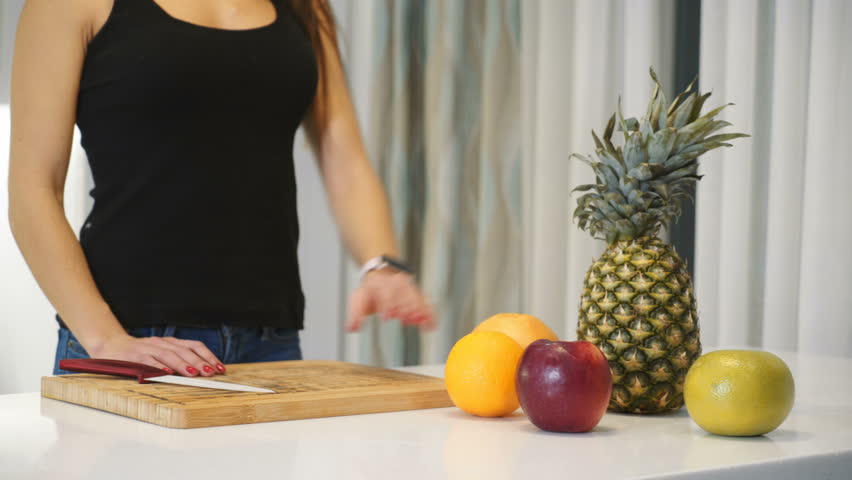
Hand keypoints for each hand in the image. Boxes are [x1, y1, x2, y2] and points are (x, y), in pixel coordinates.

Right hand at [88, 334, 224, 376]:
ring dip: (183, 364)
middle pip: (184, 350)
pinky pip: (148, 360)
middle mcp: (161, 343)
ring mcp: (147, 348)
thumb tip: (202, 371)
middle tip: (210, 373)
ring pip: (168, 355)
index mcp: (170, 342)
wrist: (110, 344)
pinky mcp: (133, 356)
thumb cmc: (140, 353)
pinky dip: (158, 366)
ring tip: (194, 373)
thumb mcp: (161, 353)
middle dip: (199, 362)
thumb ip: (178, 358)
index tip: (220, 368)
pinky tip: (167, 373)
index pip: (194, 346)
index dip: (208, 356)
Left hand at [346, 270, 435, 331]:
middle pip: (402, 294)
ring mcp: (407, 287)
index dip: (386, 305)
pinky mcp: (416, 292)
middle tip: (407, 318)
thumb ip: (355, 315)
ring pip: (415, 297)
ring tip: (421, 322)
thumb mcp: (359, 298)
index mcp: (379, 285)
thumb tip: (352, 328)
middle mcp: (395, 284)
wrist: (382, 271)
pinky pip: (424, 301)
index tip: (387, 317)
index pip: (384, 293)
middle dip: (405, 307)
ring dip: (419, 310)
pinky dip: (429, 313)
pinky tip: (431, 324)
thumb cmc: (371, 289)